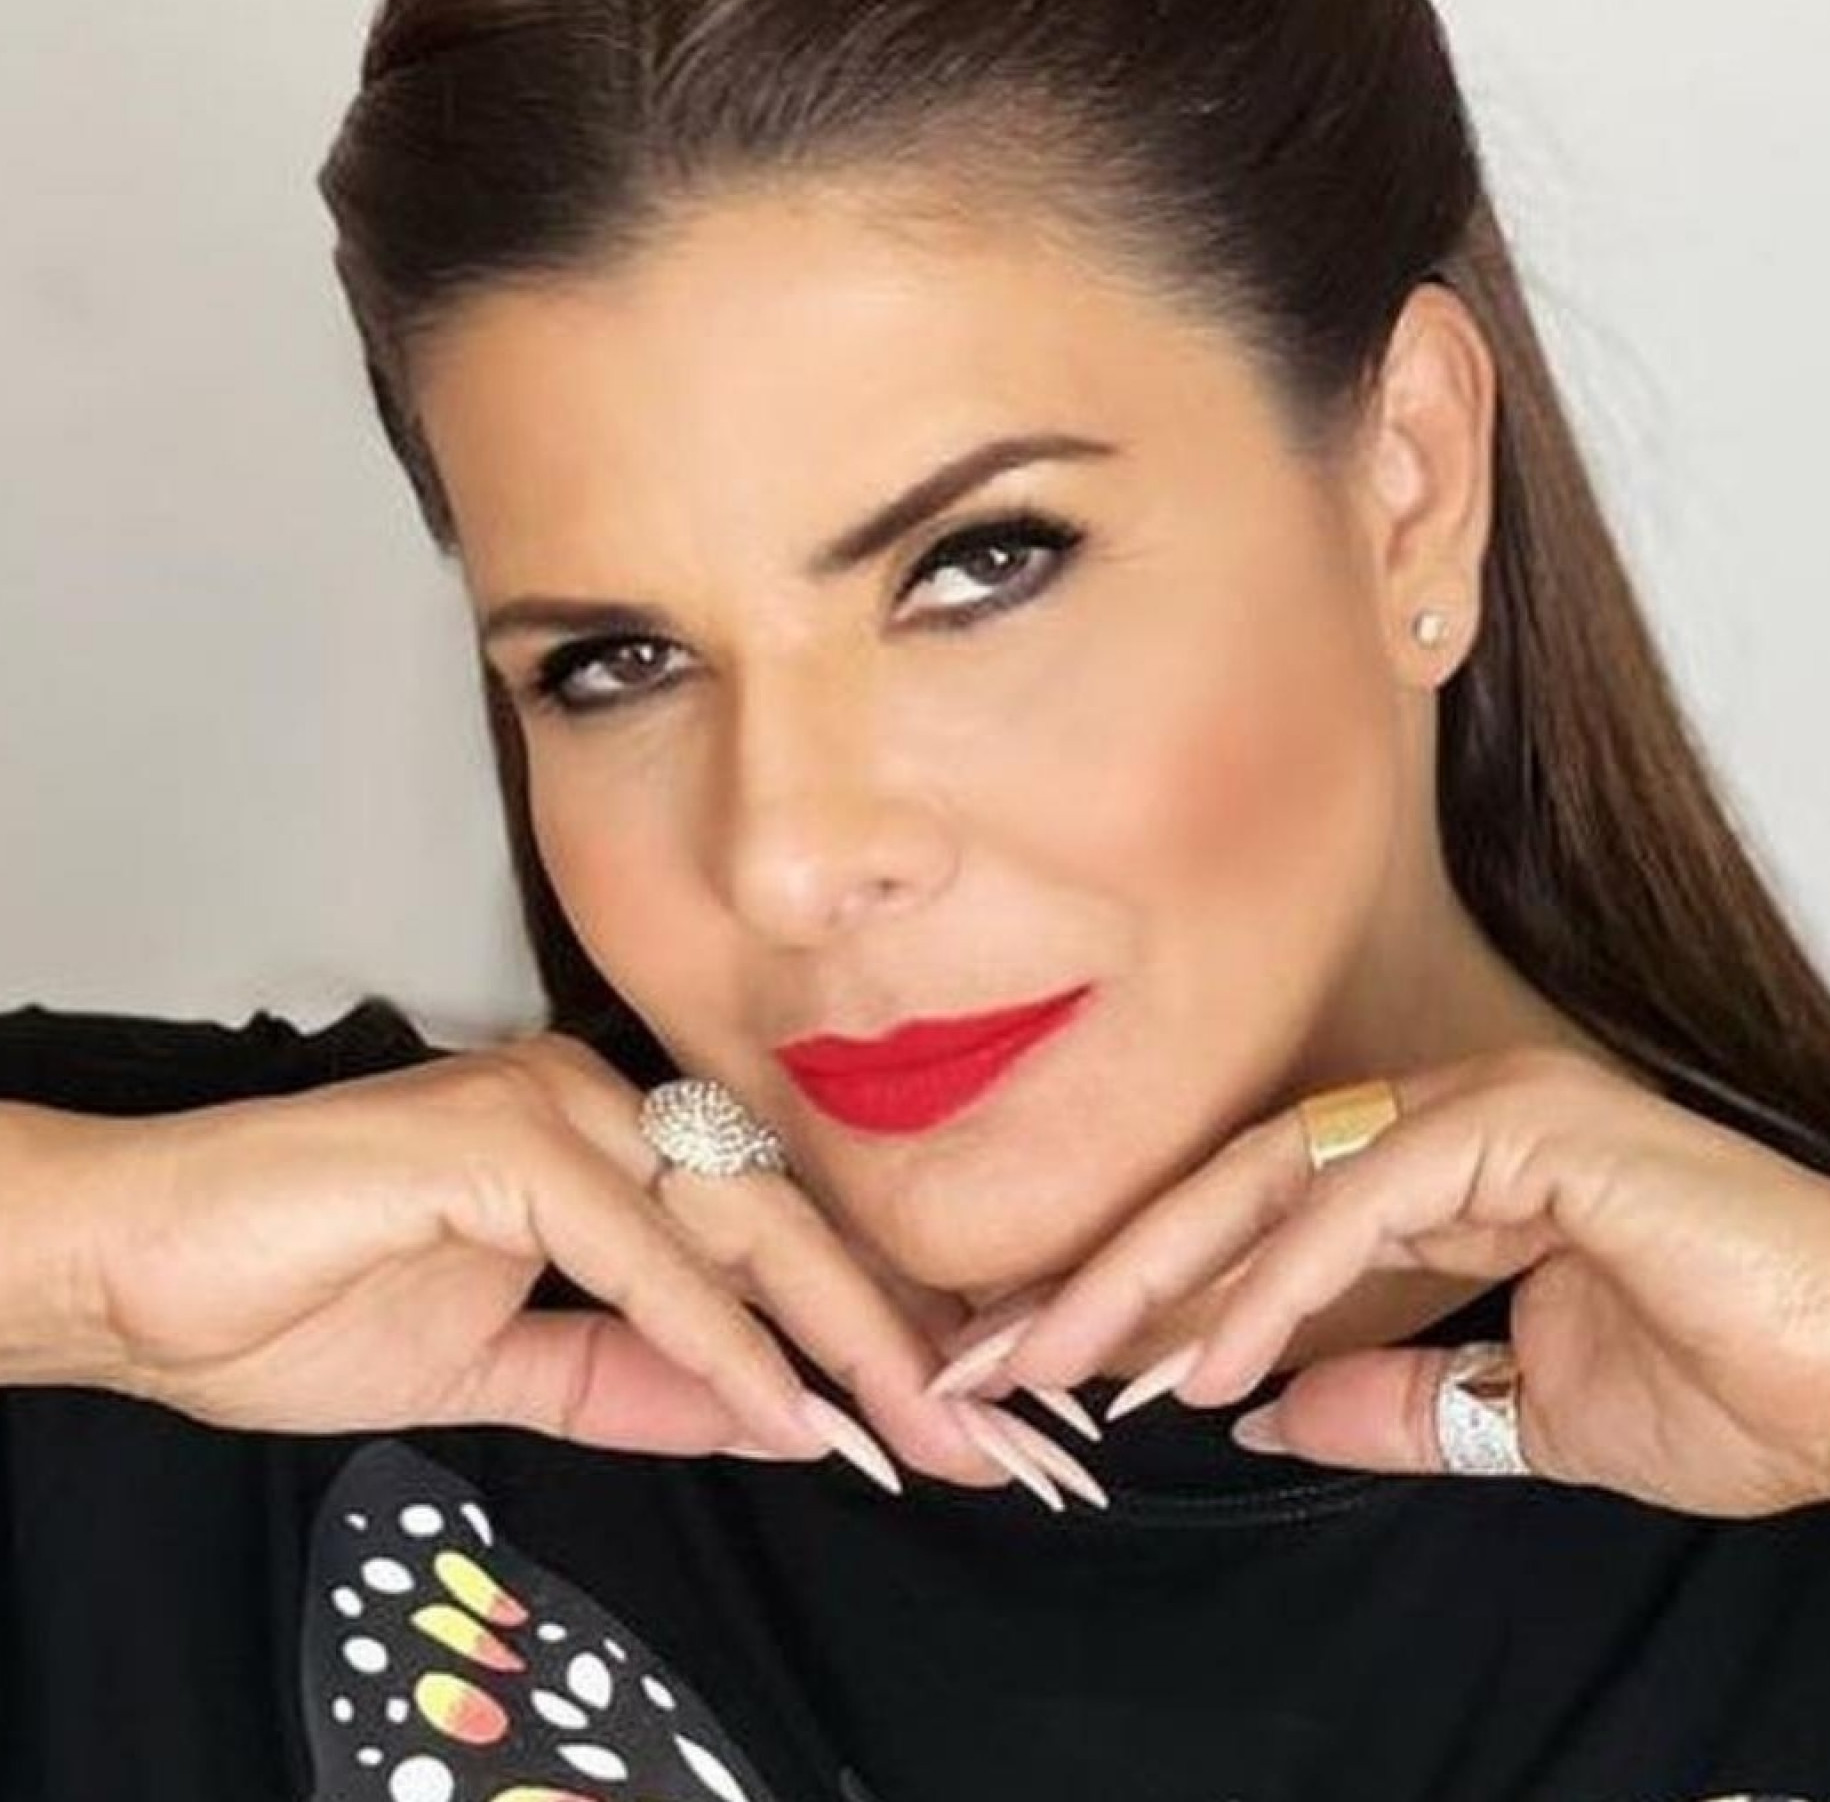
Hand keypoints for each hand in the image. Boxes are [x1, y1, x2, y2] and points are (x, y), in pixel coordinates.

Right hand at [44, 1032, 1021, 1490]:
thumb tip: (768, 1411)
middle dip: (889, 1335)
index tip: (938, 1418)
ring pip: (738, 1222)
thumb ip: (635, 1378)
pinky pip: (639, 1250)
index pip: (765, 1233)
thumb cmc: (299, 1299)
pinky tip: (784, 1411)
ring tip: (921, 1431)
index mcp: (607, 1143)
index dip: (860, 1324)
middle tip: (983, 1435)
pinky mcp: (501, 1137)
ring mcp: (553, 1108)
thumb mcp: (504, 1369)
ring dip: (838, 1335)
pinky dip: (714, 1336)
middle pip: (784, 1221)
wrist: (138, 1274)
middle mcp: (600, 1104)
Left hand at [954, 1045, 1829, 1522]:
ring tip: (1068, 1359)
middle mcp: (1455, 1117)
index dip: (1154, 1285)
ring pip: (1275, 1179)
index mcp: (1449, 1167)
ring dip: (1162, 1275)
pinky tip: (1204, 1362)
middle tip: (1009, 1348)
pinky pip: (1362, 1207)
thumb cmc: (1733, 1387)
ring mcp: (1490, 1108)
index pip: (1263, 1213)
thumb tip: (1265, 1417)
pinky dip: (1274, 1288)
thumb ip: (1393, 1402)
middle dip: (1115, 1268)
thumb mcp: (1518, 1417)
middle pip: (1239, 1183)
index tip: (1062, 1357)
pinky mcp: (1527, 1129)